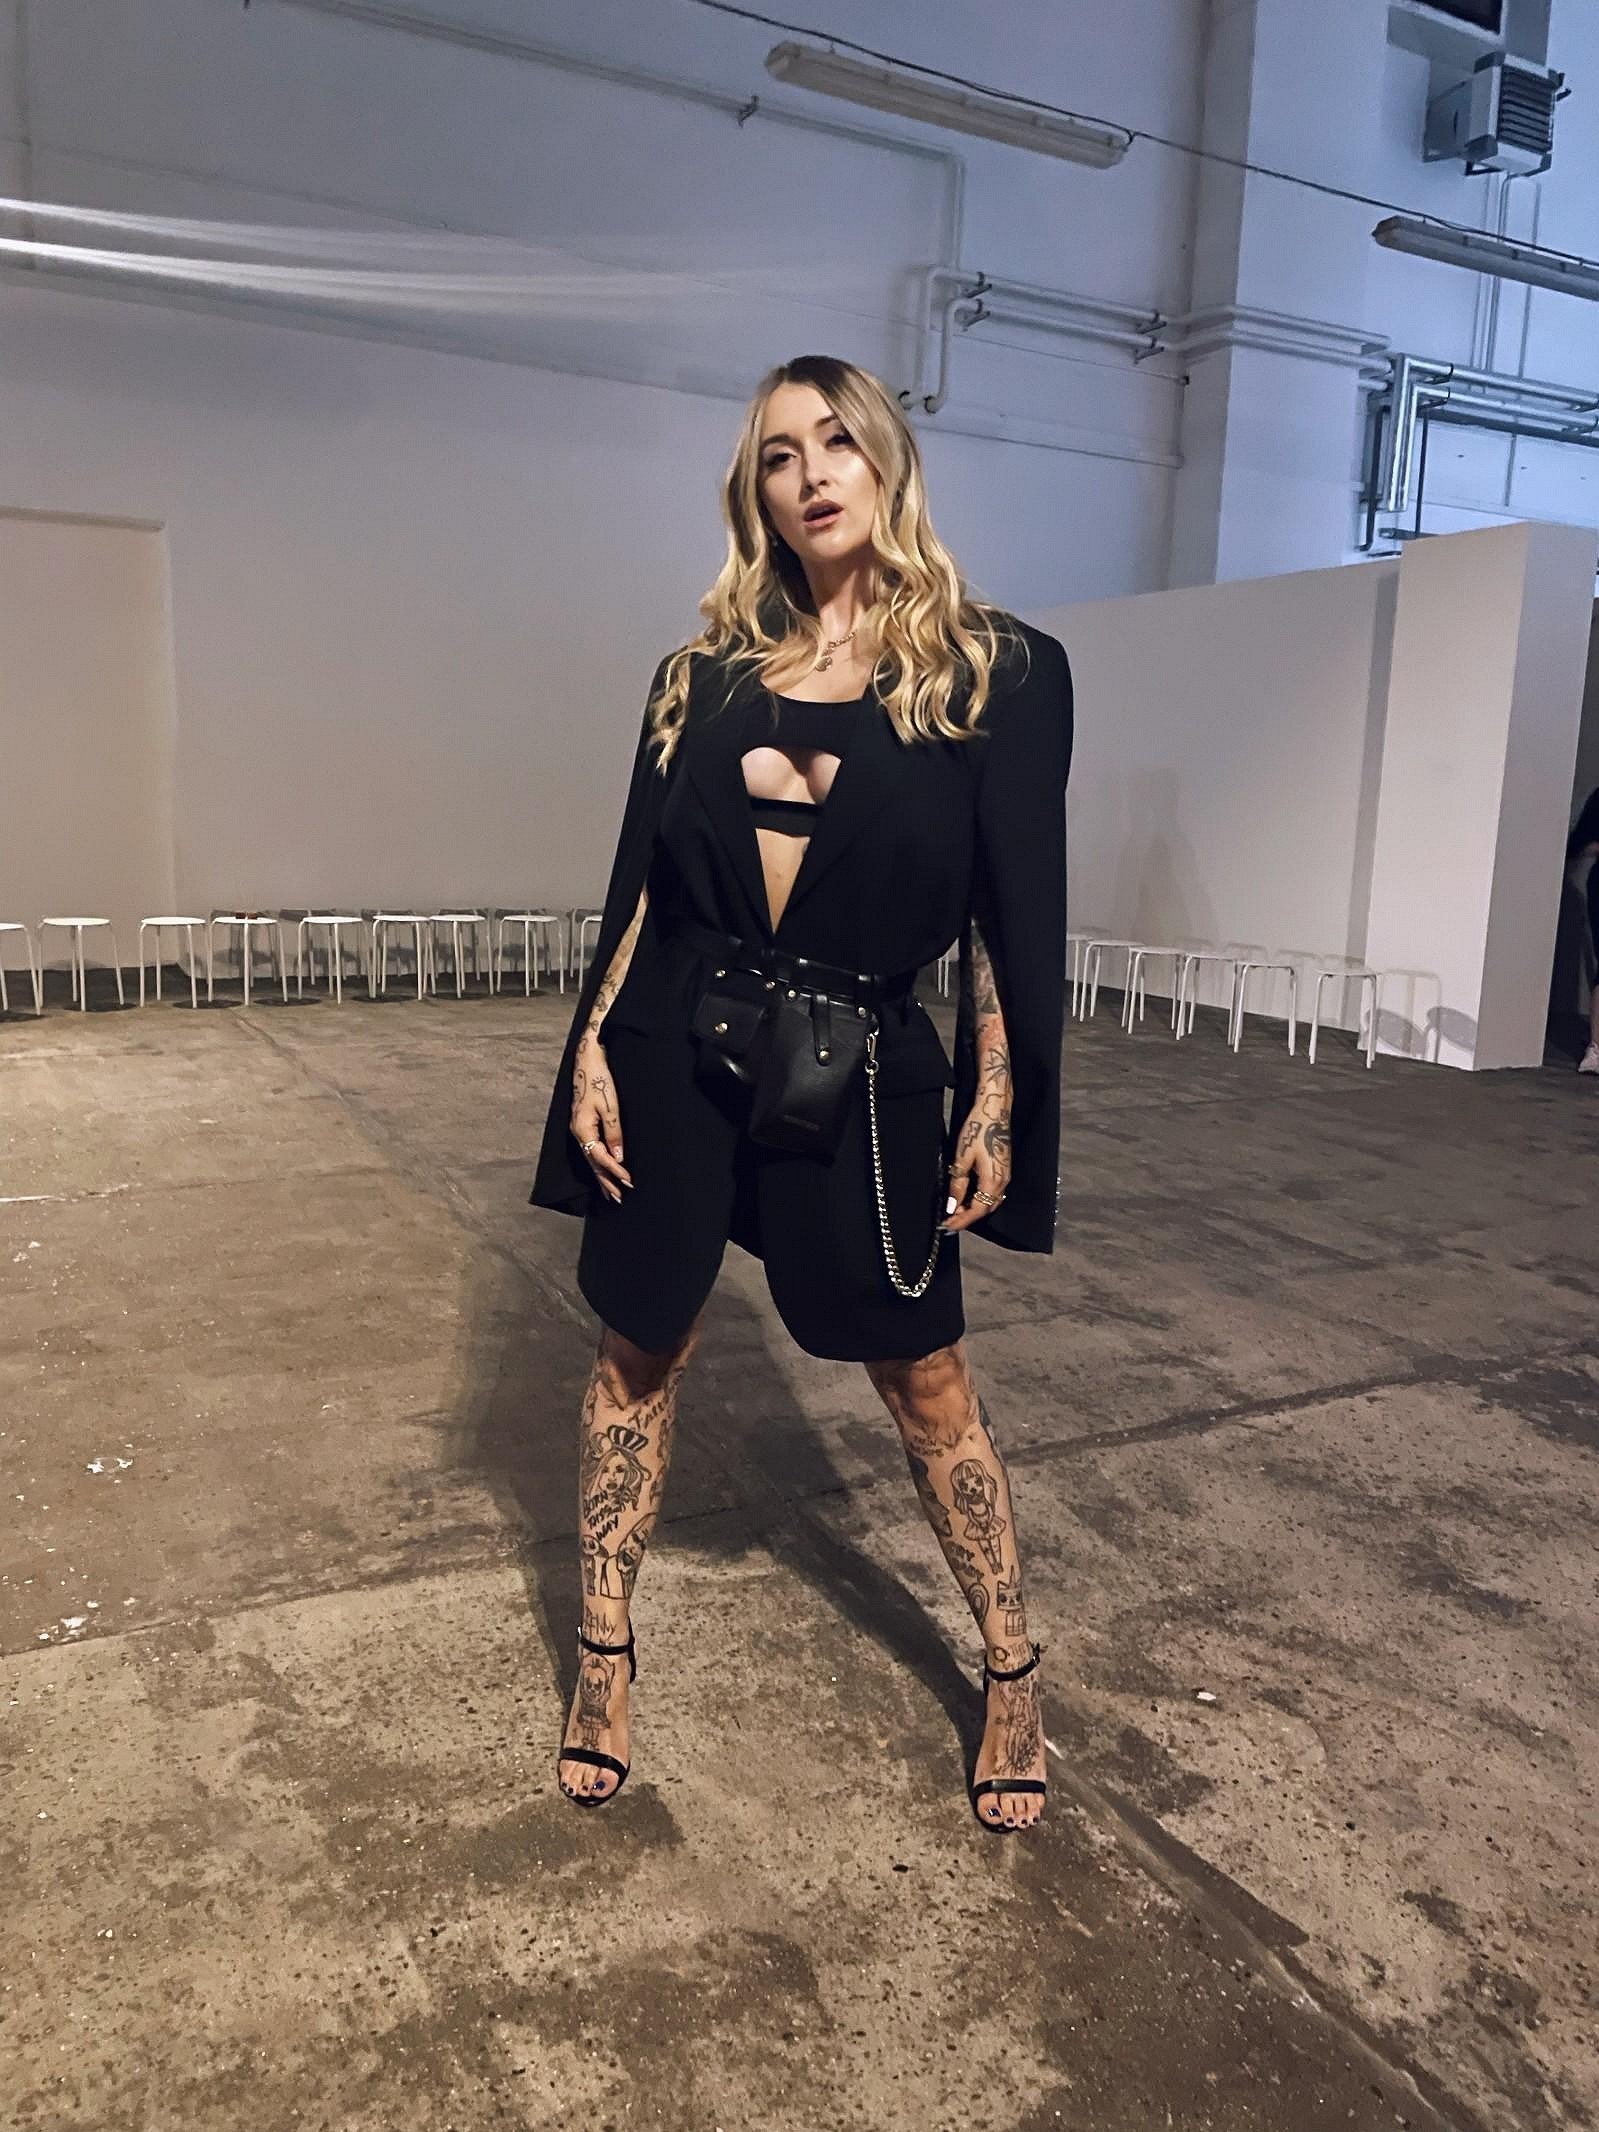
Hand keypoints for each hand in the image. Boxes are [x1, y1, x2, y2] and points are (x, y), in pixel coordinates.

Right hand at [570, 1036, 632, 1202]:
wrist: (588, 1059)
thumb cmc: (599, 1079)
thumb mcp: (610, 1106)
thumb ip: (614, 1133)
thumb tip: (618, 1156)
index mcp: (582, 1129)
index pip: (600, 1157)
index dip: (615, 1171)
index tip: (629, 1182)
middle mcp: (578, 1132)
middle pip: (593, 1163)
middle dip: (606, 1181)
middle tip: (619, 1198)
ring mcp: (579, 1129)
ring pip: (591, 1158)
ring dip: (602, 1176)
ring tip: (611, 1193)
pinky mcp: (583, 1124)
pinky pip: (591, 1149)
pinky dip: (598, 1163)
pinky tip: (603, 1170)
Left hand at [941, 1103, 1010, 1232]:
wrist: (995, 1111)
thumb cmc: (978, 1130)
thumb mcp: (962, 1158)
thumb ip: (958, 1185)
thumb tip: (952, 1205)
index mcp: (993, 1180)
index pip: (977, 1210)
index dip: (962, 1220)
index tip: (948, 1226)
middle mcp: (1003, 1181)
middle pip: (985, 1208)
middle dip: (967, 1217)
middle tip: (949, 1221)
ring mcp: (1005, 1175)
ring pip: (990, 1201)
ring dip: (974, 1209)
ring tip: (956, 1211)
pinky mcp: (1004, 1169)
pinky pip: (993, 1192)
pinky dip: (981, 1199)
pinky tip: (969, 1197)